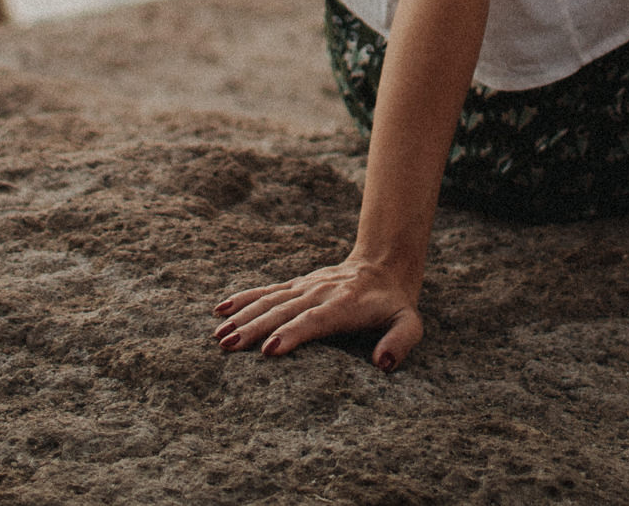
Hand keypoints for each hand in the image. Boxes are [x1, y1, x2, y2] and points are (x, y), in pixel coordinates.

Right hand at [212, 257, 423, 368]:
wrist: (384, 264)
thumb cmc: (394, 304)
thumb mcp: (409, 323)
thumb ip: (400, 341)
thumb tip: (382, 363)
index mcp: (344, 305)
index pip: (314, 320)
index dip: (292, 333)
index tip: (269, 349)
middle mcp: (320, 293)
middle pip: (283, 311)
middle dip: (255, 329)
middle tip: (229, 346)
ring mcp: (305, 287)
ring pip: (269, 301)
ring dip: (243, 317)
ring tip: (219, 336)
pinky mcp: (296, 285)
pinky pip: (266, 291)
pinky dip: (243, 299)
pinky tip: (220, 310)